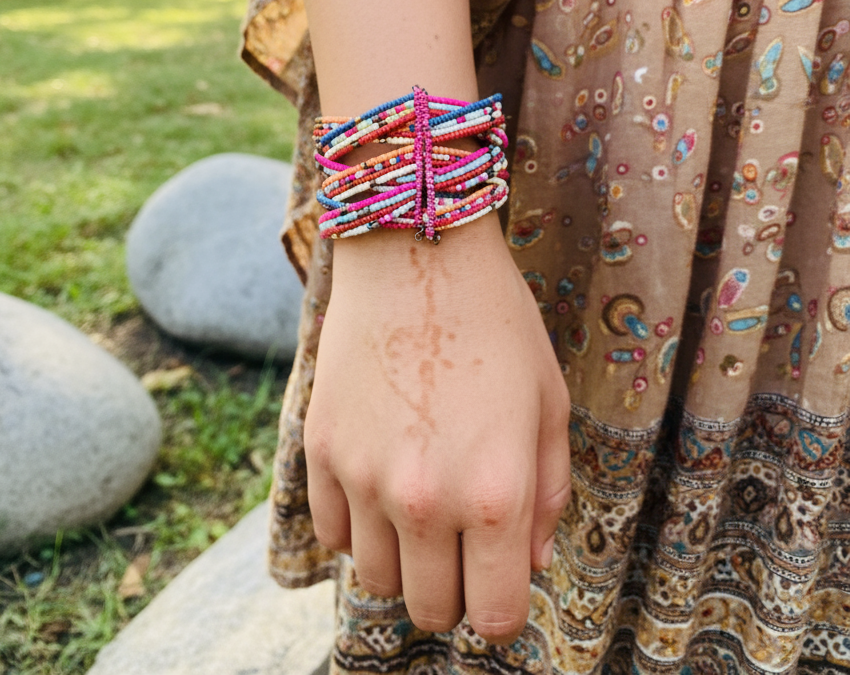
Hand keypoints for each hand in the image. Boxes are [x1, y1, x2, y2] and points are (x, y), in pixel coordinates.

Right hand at [304, 216, 570, 644]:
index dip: (502, 609)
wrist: (415, 251)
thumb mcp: (547, 403)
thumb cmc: (496, 321)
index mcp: (494, 493)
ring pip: (374, 579)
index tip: (499, 581)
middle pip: (430, 609)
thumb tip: (527, 560)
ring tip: (420, 505)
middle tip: (463, 543)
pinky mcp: (320, 450)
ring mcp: (363, 477)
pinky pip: (330, 534)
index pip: (494, 617)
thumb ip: (547, 494)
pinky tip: (379, 481)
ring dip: (403, 559)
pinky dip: (356, 526)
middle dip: (453, 589)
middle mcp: (424, 499)